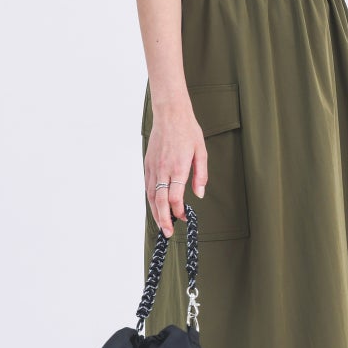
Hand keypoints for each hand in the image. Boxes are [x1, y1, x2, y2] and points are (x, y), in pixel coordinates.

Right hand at [145, 108, 207, 237]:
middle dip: (163, 219)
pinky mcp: (148, 164)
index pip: (174, 197)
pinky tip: (155, 206)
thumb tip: (199, 194)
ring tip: (161, 224)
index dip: (178, 211)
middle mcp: (163, 169)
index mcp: (178, 167)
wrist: (170, 114)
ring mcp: (153, 167)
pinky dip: (150, 199)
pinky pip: (147, 186)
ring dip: (155, 212)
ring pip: (150, 196)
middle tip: (167, 232)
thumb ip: (200, 175)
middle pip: (159, 201)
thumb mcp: (201, 151)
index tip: (184, 217)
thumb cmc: (188, 131)